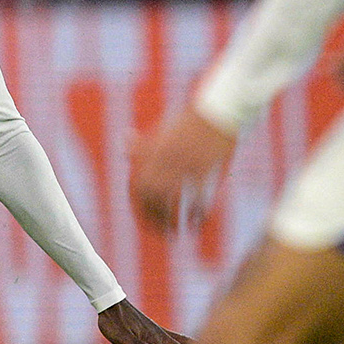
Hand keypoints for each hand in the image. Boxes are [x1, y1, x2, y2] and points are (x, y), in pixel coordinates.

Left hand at [96, 299, 195, 343]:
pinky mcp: (154, 327)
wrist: (110, 303)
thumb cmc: (113, 323)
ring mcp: (158, 330)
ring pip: (181, 340)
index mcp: (152, 340)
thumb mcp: (120, 337)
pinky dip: (185, 340)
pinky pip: (175, 335)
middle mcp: (159, 335)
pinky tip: (187, 343)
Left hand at [129, 103, 235, 233]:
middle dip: (152, 217)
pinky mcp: (205, 169)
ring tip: (175, 233)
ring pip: (171, 200)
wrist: (219, 109)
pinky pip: (197, 198)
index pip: (138, 185)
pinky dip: (195, 214)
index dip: (138, 205)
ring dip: (171, 221)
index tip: (144, 218)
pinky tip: (196, 221)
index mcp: (154, 150)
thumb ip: (144, 141)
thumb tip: (125, 140)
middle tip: (159, 230)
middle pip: (150, 196)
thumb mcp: (163, 128)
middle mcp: (165, 158)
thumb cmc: (192, 119)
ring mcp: (185, 164)